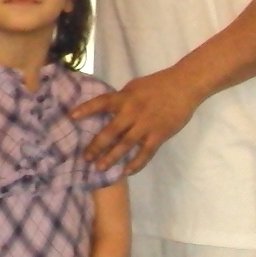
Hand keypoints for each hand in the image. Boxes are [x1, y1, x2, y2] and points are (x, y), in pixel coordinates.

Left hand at [72, 63, 202, 172]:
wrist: (184, 86)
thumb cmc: (158, 85)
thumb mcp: (134, 87)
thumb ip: (121, 99)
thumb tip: (106, 110)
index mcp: (124, 97)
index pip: (101, 103)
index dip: (85, 109)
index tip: (71, 117)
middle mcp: (132, 111)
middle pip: (110, 131)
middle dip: (96, 145)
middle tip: (84, 158)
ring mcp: (146, 124)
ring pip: (125, 144)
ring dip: (111, 157)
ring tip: (100, 168)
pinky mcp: (159, 134)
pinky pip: (145, 152)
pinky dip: (136, 163)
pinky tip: (126, 171)